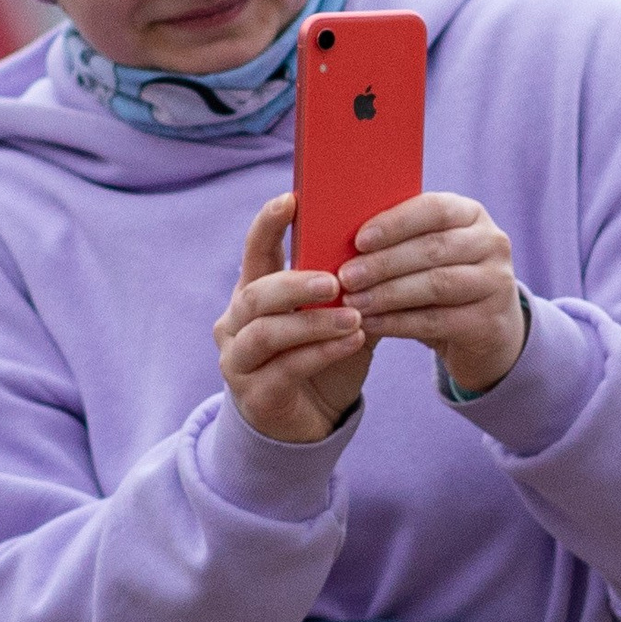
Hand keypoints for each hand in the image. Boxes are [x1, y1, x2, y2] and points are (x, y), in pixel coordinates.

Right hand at [214, 192, 374, 443]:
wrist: (309, 422)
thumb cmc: (322, 357)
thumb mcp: (334, 315)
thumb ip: (347, 284)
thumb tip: (384, 239)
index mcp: (253, 294)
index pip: (253, 252)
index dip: (267, 224)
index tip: (292, 199)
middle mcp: (235, 324)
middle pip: (255, 294)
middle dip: (295, 283)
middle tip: (336, 280)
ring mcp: (239, 361)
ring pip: (266, 332)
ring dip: (312, 322)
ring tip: (353, 316)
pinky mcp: (254, 396)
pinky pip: (285, 368)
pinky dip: (321, 352)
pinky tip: (352, 342)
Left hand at [337, 192, 525, 396]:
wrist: (487, 329)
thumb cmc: (442, 279)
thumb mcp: (429, 252)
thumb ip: (399, 239)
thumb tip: (340, 234)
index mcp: (471, 214)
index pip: (434, 209)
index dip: (396, 223)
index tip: (359, 240)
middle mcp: (492, 243)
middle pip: (433, 248)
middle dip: (384, 263)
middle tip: (346, 277)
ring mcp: (497, 282)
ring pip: (436, 284)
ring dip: (388, 294)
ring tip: (354, 303)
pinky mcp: (489, 320)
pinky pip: (437, 321)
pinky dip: (398, 323)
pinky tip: (371, 324)